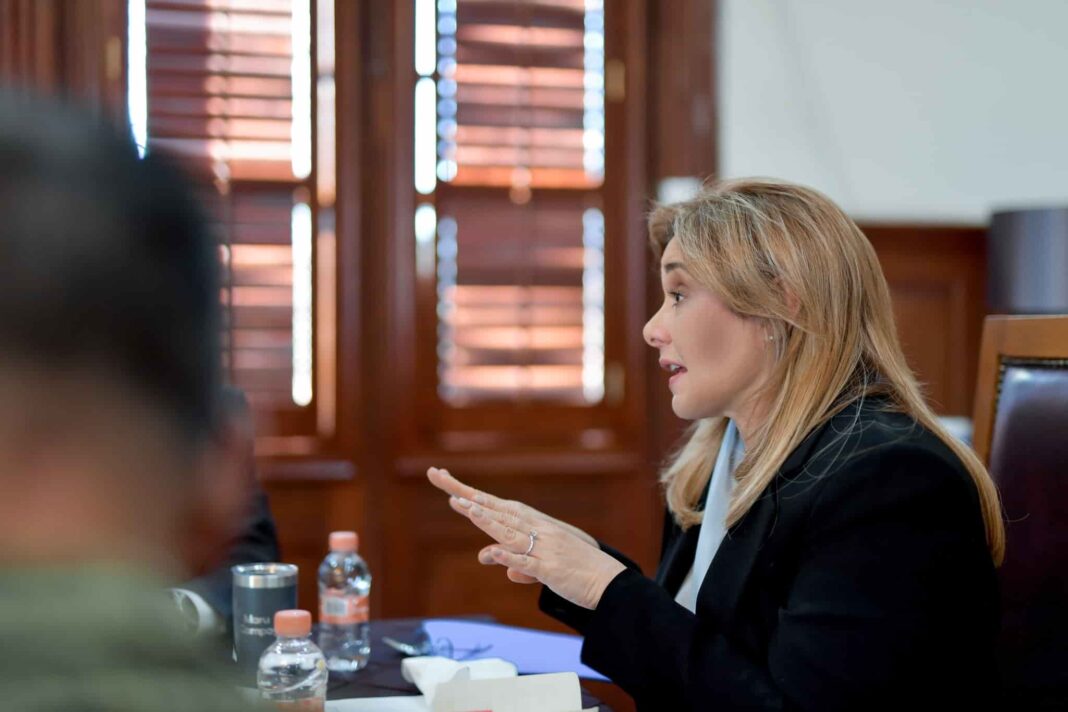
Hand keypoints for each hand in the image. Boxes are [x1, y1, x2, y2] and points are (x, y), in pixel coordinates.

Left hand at [427, 467, 626, 609]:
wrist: (609, 582)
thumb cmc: (576, 568)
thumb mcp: (542, 561)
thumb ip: (515, 558)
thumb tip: (491, 558)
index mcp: (535, 525)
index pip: (498, 506)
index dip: (473, 496)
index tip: (449, 488)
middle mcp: (538, 530)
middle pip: (497, 510)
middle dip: (468, 496)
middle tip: (440, 478)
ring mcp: (544, 548)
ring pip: (510, 532)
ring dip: (486, 520)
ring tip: (463, 506)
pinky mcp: (550, 569)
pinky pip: (526, 562)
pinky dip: (509, 557)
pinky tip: (491, 552)